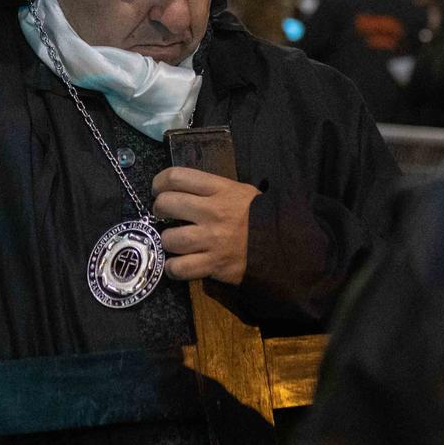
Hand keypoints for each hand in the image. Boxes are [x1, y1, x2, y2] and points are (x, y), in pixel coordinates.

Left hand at [153, 168, 257, 284]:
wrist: (284, 244)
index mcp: (220, 189)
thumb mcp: (240, 191)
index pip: (177, 177)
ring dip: (166, 241)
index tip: (159, 189)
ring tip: (174, 241)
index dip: (160, 182)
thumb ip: (212, 189)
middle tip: (164, 214)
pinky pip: (180, 267)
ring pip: (170, 238)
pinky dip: (173, 268)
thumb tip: (182, 190)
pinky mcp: (214, 264)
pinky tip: (178, 264)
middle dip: (159, 209)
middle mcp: (213, 212)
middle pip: (166, 204)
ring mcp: (212, 240)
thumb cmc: (259, 216)